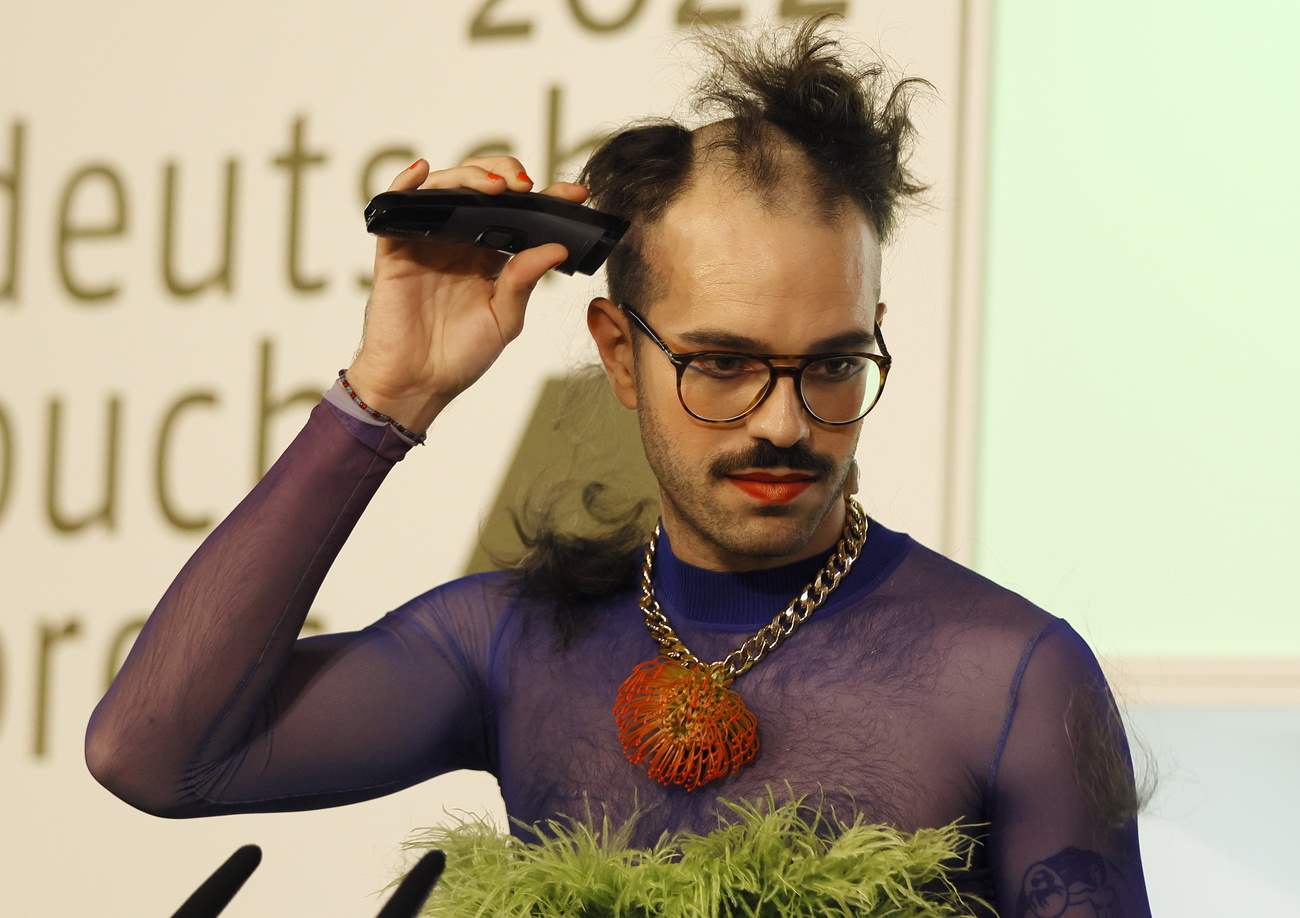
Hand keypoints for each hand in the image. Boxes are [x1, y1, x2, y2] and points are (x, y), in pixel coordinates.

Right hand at [345, 157, 588, 431]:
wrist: (418, 384)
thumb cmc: (460, 356)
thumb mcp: (504, 318)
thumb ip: (524, 281)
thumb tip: (556, 248)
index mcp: (489, 255)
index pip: (521, 215)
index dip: (547, 199)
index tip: (575, 194)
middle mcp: (459, 240)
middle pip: (481, 189)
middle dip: (507, 175)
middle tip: (527, 186)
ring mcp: (427, 241)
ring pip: (445, 188)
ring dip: (468, 176)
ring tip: (493, 185)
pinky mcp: (395, 248)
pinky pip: (396, 206)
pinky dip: (406, 183)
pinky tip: (422, 171)